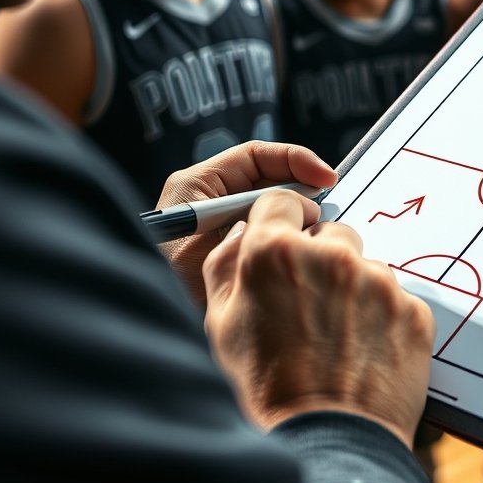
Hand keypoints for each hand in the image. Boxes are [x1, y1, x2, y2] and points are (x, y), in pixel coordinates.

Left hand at [156, 141, 335, 306]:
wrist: (157, 327)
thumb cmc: (171, 288)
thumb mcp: (215, 248)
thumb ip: (255, 223)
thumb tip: (302, 209)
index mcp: (197, 185)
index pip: (256, 155)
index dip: (295, 161)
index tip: (325, 177)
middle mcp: (210, 198)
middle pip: (268, 177)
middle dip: (300, 191)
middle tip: (320, 213)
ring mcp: (223, 222)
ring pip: (271, 206)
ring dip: (295, 217)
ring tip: (312, 234)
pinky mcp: (233, 246)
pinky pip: (267, 231)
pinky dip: (286, 236)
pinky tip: (298, 250)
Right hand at [202, 190, 435, 447]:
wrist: (328, 446)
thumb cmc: (265, 391)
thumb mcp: (221, 326)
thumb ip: (226, 265)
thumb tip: (243, 231)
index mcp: (275, 253)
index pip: (281, 203)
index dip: (280, 224)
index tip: (285, 243)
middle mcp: (331, 257)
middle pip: (331, 233)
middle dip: (321, 260)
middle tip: (311, 308)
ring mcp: (378, 282)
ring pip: (366, 269)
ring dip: (354, 291)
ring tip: (338, 341)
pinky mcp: (413, 310)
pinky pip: (396, 300)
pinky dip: (383, 320)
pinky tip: (364, 354)